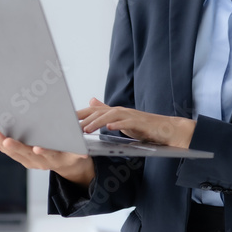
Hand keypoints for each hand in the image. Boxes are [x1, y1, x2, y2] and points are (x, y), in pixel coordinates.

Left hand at [0, 130, 95, 187]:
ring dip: (4, 146)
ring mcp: (32, 162)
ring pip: (16, 155)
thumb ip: (80, 153)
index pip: (49, 155)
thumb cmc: (74, 153)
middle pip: (27, 154)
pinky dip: (1, 148)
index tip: (37, 148)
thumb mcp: (80, 153)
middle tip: (5, 140)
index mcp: (56, 159)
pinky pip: (12, 155)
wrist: (69, 166)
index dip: (43, 152)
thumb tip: (83, 155)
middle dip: (15, 147)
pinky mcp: (25, 160)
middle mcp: (42, 163)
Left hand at [77, 98, 195, 148]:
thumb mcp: (121, 121)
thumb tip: (91, 101)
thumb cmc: (144, 127)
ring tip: (86, 130)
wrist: (167, 129)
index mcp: (115, 112)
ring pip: (110, 116)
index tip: (64, 121)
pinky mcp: (140, 123)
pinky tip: (109, 128)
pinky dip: (118, 125)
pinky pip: (127, 123)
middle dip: (83, 119)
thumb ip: (106, 112)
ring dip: (97, 122)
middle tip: (70, 127)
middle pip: (99, 112)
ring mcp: (131, 116)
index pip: (93, 111)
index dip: (79, 115)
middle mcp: (121, 111)